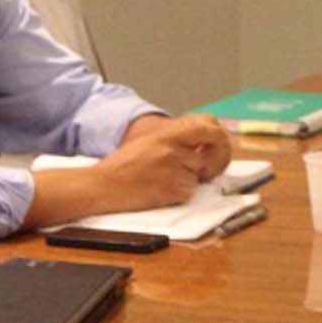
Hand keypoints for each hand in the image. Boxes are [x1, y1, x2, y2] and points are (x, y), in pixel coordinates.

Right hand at [93, 121, 210, 209]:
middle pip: (206, 157)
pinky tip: (161, 191)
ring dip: (187, 182)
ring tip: (163, 180)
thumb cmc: (124, 165)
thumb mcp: (149, 141)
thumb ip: (176, 139)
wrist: (103, 185)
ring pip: (197, 177)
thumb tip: (204, 144)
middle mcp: (172, 149)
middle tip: (204, 170)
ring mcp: (172, 169)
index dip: (218, 137)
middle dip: (209, 165)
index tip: (217, 146)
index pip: (207, 127)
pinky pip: (188, 193)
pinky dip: (179, 195)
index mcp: (167, 133)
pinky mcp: (171, 189)